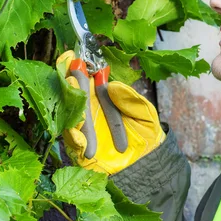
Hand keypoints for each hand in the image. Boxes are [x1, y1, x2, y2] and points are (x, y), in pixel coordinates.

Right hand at [57, 51, 164, 174]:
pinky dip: (76, 139)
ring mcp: (83, 128)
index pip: (87, 81)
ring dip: (73, 111)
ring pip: (71, 117)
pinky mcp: (80, 148)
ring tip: (77, 105)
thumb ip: (132, 100)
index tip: (74, 59)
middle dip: (73, 86)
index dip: (78, 70)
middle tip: (74, 78)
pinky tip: (79, 137)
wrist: (149, 161)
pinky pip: (74, 142)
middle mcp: (89, 110)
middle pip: (75, 96)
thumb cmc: (146, 132)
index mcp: (102, 97)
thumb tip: (113, 86)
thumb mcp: (145, 113)